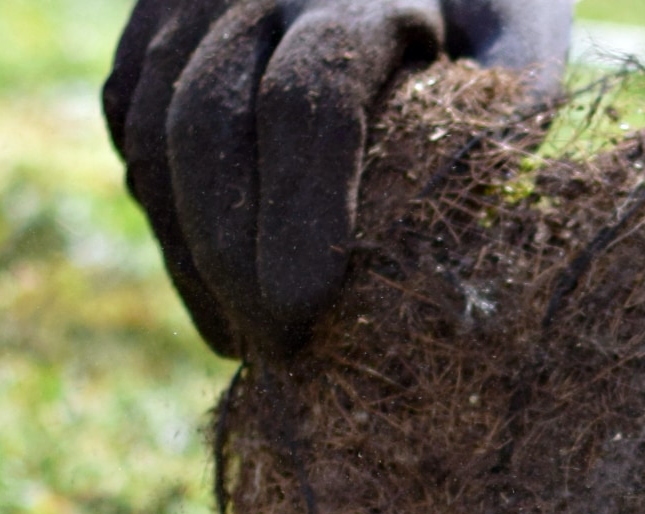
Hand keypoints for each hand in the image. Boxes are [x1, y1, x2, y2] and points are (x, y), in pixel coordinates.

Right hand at [105, 0, 573, 362]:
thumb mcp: (514, 21)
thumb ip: (513, 100)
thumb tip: (494, 228)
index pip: (306, 103)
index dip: (298, 215)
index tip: (305, 310)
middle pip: (208, 126)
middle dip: (229, 255)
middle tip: (275, 348)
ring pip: (153, 127)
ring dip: (185, 244)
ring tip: (239, 334)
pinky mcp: (153, 6)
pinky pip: (130, 110)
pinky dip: (158, 198)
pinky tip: (204, 270)